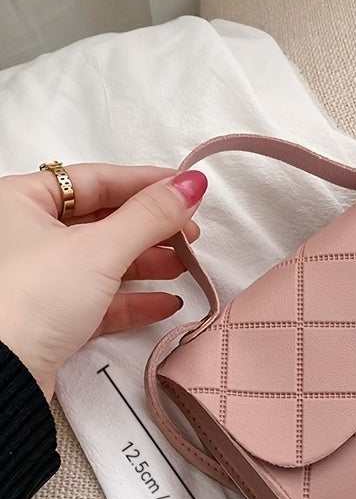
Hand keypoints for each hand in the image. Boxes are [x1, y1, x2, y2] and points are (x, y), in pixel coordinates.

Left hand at [0, 164, 207, 399]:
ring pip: (103, 262)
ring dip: (147, 264)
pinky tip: (167, 303)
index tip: (187, 190)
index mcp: (21, 201)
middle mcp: (26, 235)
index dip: (146, 183)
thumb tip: (191, 184)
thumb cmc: (32, 297)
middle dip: (151, 229)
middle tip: (191, 234)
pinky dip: (133, 300)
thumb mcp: (99, 248)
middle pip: (102, 221)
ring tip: (184, 267)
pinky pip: (99, 300)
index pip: (95, 180)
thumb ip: (151, 215)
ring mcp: (38, 279)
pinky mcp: (50, 318)